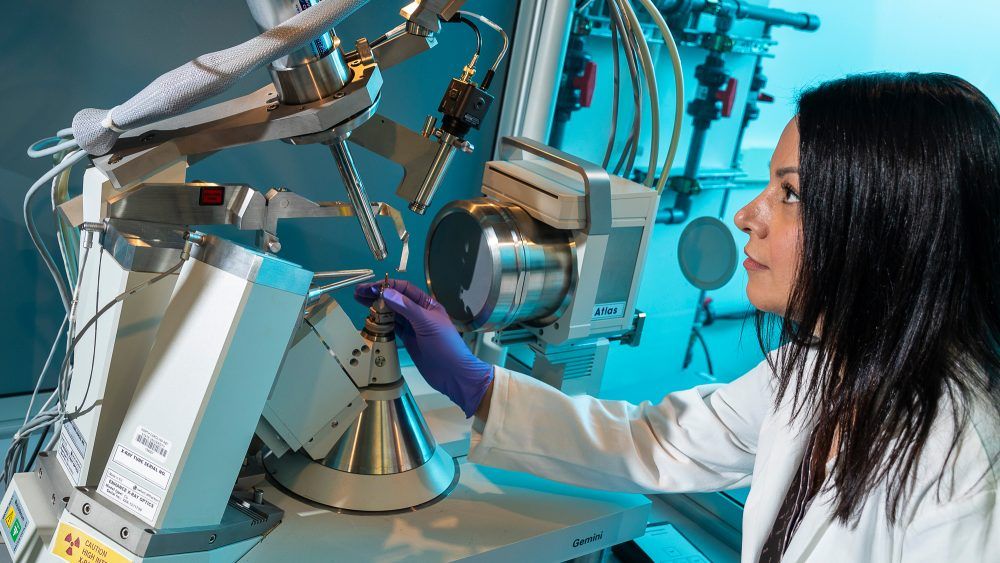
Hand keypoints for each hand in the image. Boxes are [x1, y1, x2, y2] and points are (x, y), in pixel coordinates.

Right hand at [354, 279, 493, 417]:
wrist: (453, 374)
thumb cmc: (446, 347)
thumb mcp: (426, 324)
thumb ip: (407, 308)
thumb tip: (387, 292)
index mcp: (427, 304)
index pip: (405, 289)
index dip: (387, 287)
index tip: (371, 288)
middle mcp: (419, 313)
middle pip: (395, 300)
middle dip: (377, 295)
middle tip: (358, 293)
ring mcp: (413, 327)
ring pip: (392, 313)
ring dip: (376, 307)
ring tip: (359, 302)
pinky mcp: (408, 340)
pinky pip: (392, 327)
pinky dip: (381, 323)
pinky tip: (370, 319)